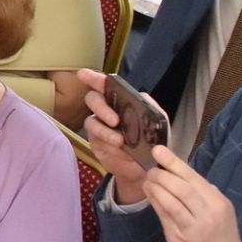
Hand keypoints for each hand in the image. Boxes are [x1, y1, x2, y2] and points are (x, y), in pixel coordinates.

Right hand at [75, 68, 153, 201]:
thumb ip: (151, 107)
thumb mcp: (158, 123)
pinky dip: (108, 145)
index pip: (104, 86)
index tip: (83, 74)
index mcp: (120, 101)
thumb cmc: (151, 141)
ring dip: (104, 131)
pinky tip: (121, 151)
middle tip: (114, 120)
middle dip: (101, 107)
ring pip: (91, 121)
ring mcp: (98, 127)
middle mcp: (105, 110)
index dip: (93, 78)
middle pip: (93, 100)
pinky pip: (96, 140)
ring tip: (119, 141)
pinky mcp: (96, 143)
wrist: (148, 167)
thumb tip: (142, 96)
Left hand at [143, 146, 241, 241]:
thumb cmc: (220, 229)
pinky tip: (150, 194)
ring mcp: (193, 227)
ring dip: (155, 188)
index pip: (193, 177)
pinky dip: (155, 202)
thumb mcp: (220, 207)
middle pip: (181, 188)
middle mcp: (207, 213)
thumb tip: (180, 170)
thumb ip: (203, 191)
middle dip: (162, 175)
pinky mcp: (180, 237)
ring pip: (171, 202)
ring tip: (148, 181)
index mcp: (217, 202)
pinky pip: (165, 216)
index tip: (158, 150)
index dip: (174, 163)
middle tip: (151, 170)